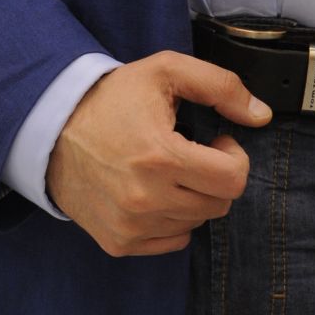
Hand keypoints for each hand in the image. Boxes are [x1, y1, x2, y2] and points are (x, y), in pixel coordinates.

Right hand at [45, 51, 272, 257]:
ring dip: (194, 196)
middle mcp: (146, 199)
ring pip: (197, 222)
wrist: (53, 129)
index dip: (234, 157)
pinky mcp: (119, 243)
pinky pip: (172, 241)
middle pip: (219, 204)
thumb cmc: (113, 97)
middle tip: (193, 153)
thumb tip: (262, 115)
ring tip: (169, 169)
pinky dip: (173, 218)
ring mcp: (131, 226)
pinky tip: (153, 191)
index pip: (233, 180)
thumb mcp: (166, 71)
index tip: (217, 142)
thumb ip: (221, 86)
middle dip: (216, 176)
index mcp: (161, 157)